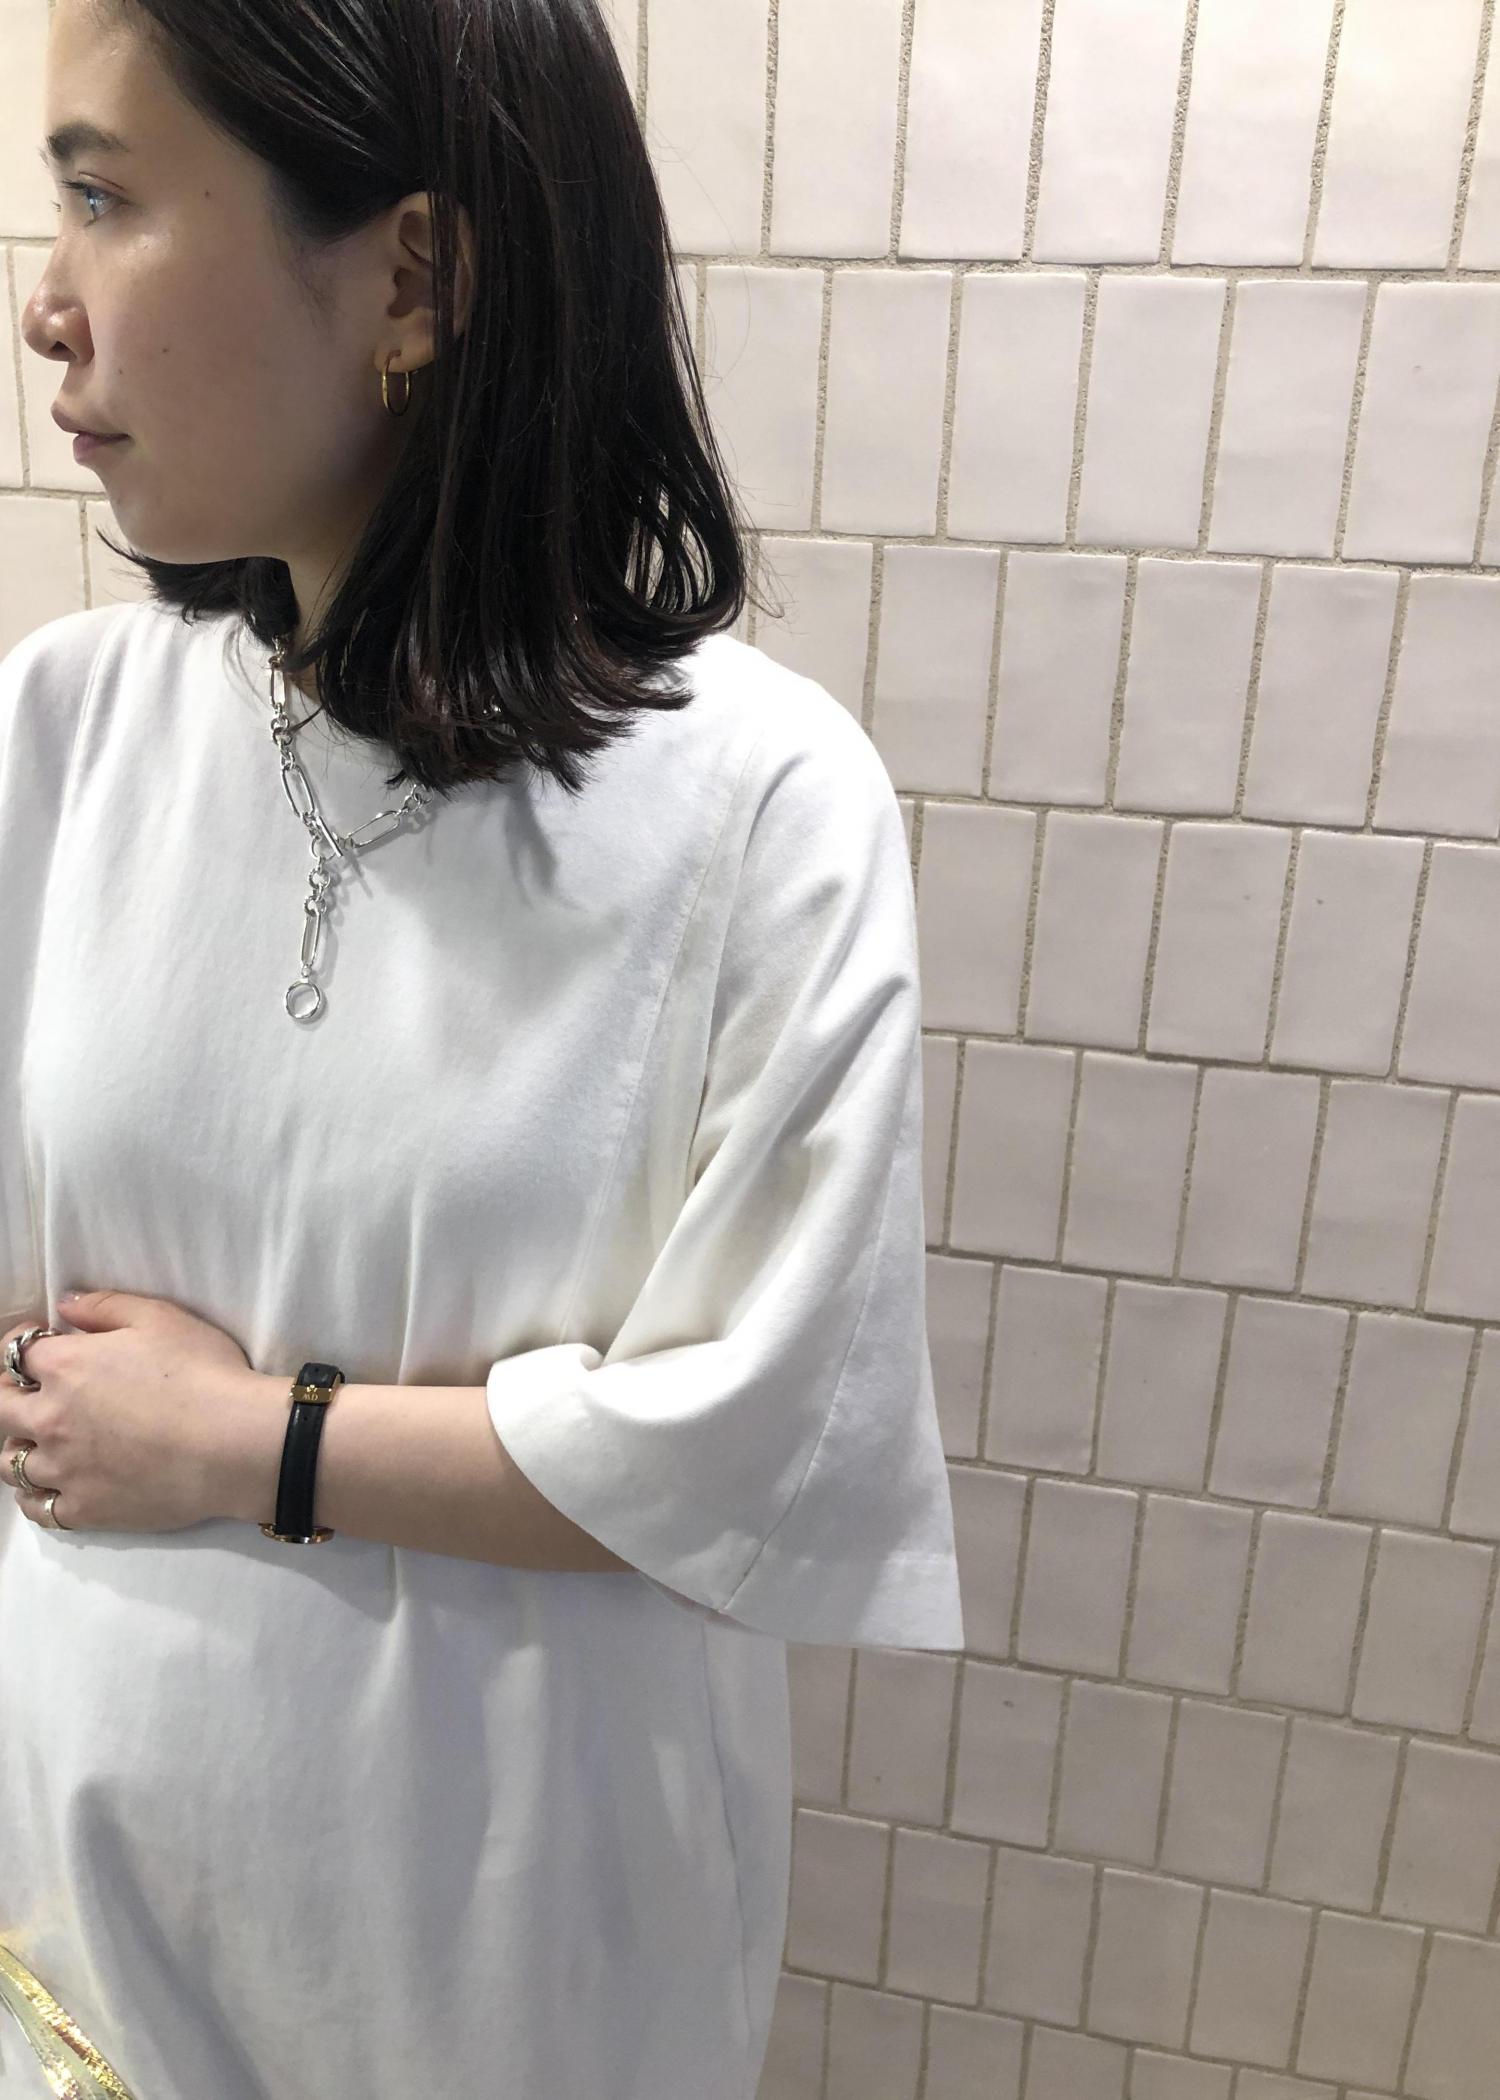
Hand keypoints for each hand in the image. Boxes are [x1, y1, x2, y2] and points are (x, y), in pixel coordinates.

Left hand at [1, 1289, 265, 1534]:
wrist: (234, 1445)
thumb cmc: (203, 1374)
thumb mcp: (161, 1318)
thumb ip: (105, 1307)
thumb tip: (65, 1305)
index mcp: (65, 1367)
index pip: (16, 1352)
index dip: (24, 1345)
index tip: (37, 1345)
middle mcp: (51, 1419)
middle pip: (0, 1408)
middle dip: (7, 1394)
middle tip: (28, 1392)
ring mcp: (64, 1469)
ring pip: (10, 1462)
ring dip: (20, 1445)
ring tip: (40, 1441)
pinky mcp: (84, 1509)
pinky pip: (36, 1507)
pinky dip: (35, 1495)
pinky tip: (51, 1484)